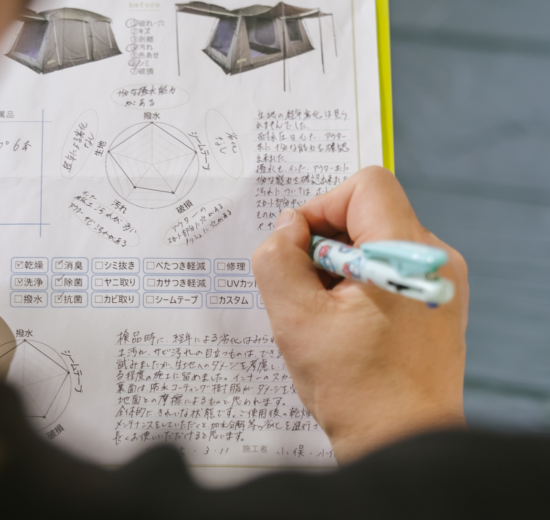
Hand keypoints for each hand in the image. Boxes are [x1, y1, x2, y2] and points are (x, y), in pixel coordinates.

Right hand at [253, 167, 468, 462]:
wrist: (402, 442)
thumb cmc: (355, 388)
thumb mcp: (295, 319)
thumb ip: (278, 258)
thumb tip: (287, 228)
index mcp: (407, 253)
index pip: (365, 186)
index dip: (320, 207)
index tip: (297, 249)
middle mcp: (434, 258)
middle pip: (368, 214)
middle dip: (324, 245)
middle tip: (306, 292)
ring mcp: (438, 282)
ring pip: (375, 243)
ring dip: (338, 269)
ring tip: (325, 317)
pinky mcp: (434, 303)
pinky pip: (388, 270)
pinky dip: (357, 286)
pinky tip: (345, 327)